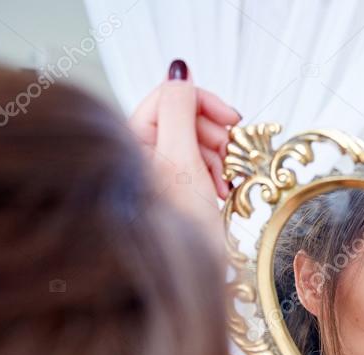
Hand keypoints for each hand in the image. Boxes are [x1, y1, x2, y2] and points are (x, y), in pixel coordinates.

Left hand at [127, 59, 240, 247]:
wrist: (191, 274)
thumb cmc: (181, 225)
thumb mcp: (182, 159)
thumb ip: (179, 109)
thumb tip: (179, 71)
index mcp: (131, 140)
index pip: (170, 95)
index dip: (204, 102)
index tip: (233, 120)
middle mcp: (138, 153)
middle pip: (184, 116)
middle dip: (213, 133)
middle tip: (230, 156)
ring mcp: (155, 171)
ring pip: (194, 139)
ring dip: (216, 155)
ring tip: (223, 181)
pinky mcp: (171, 187)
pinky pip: (196, 163)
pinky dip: (213, 171)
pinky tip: (220, 191)